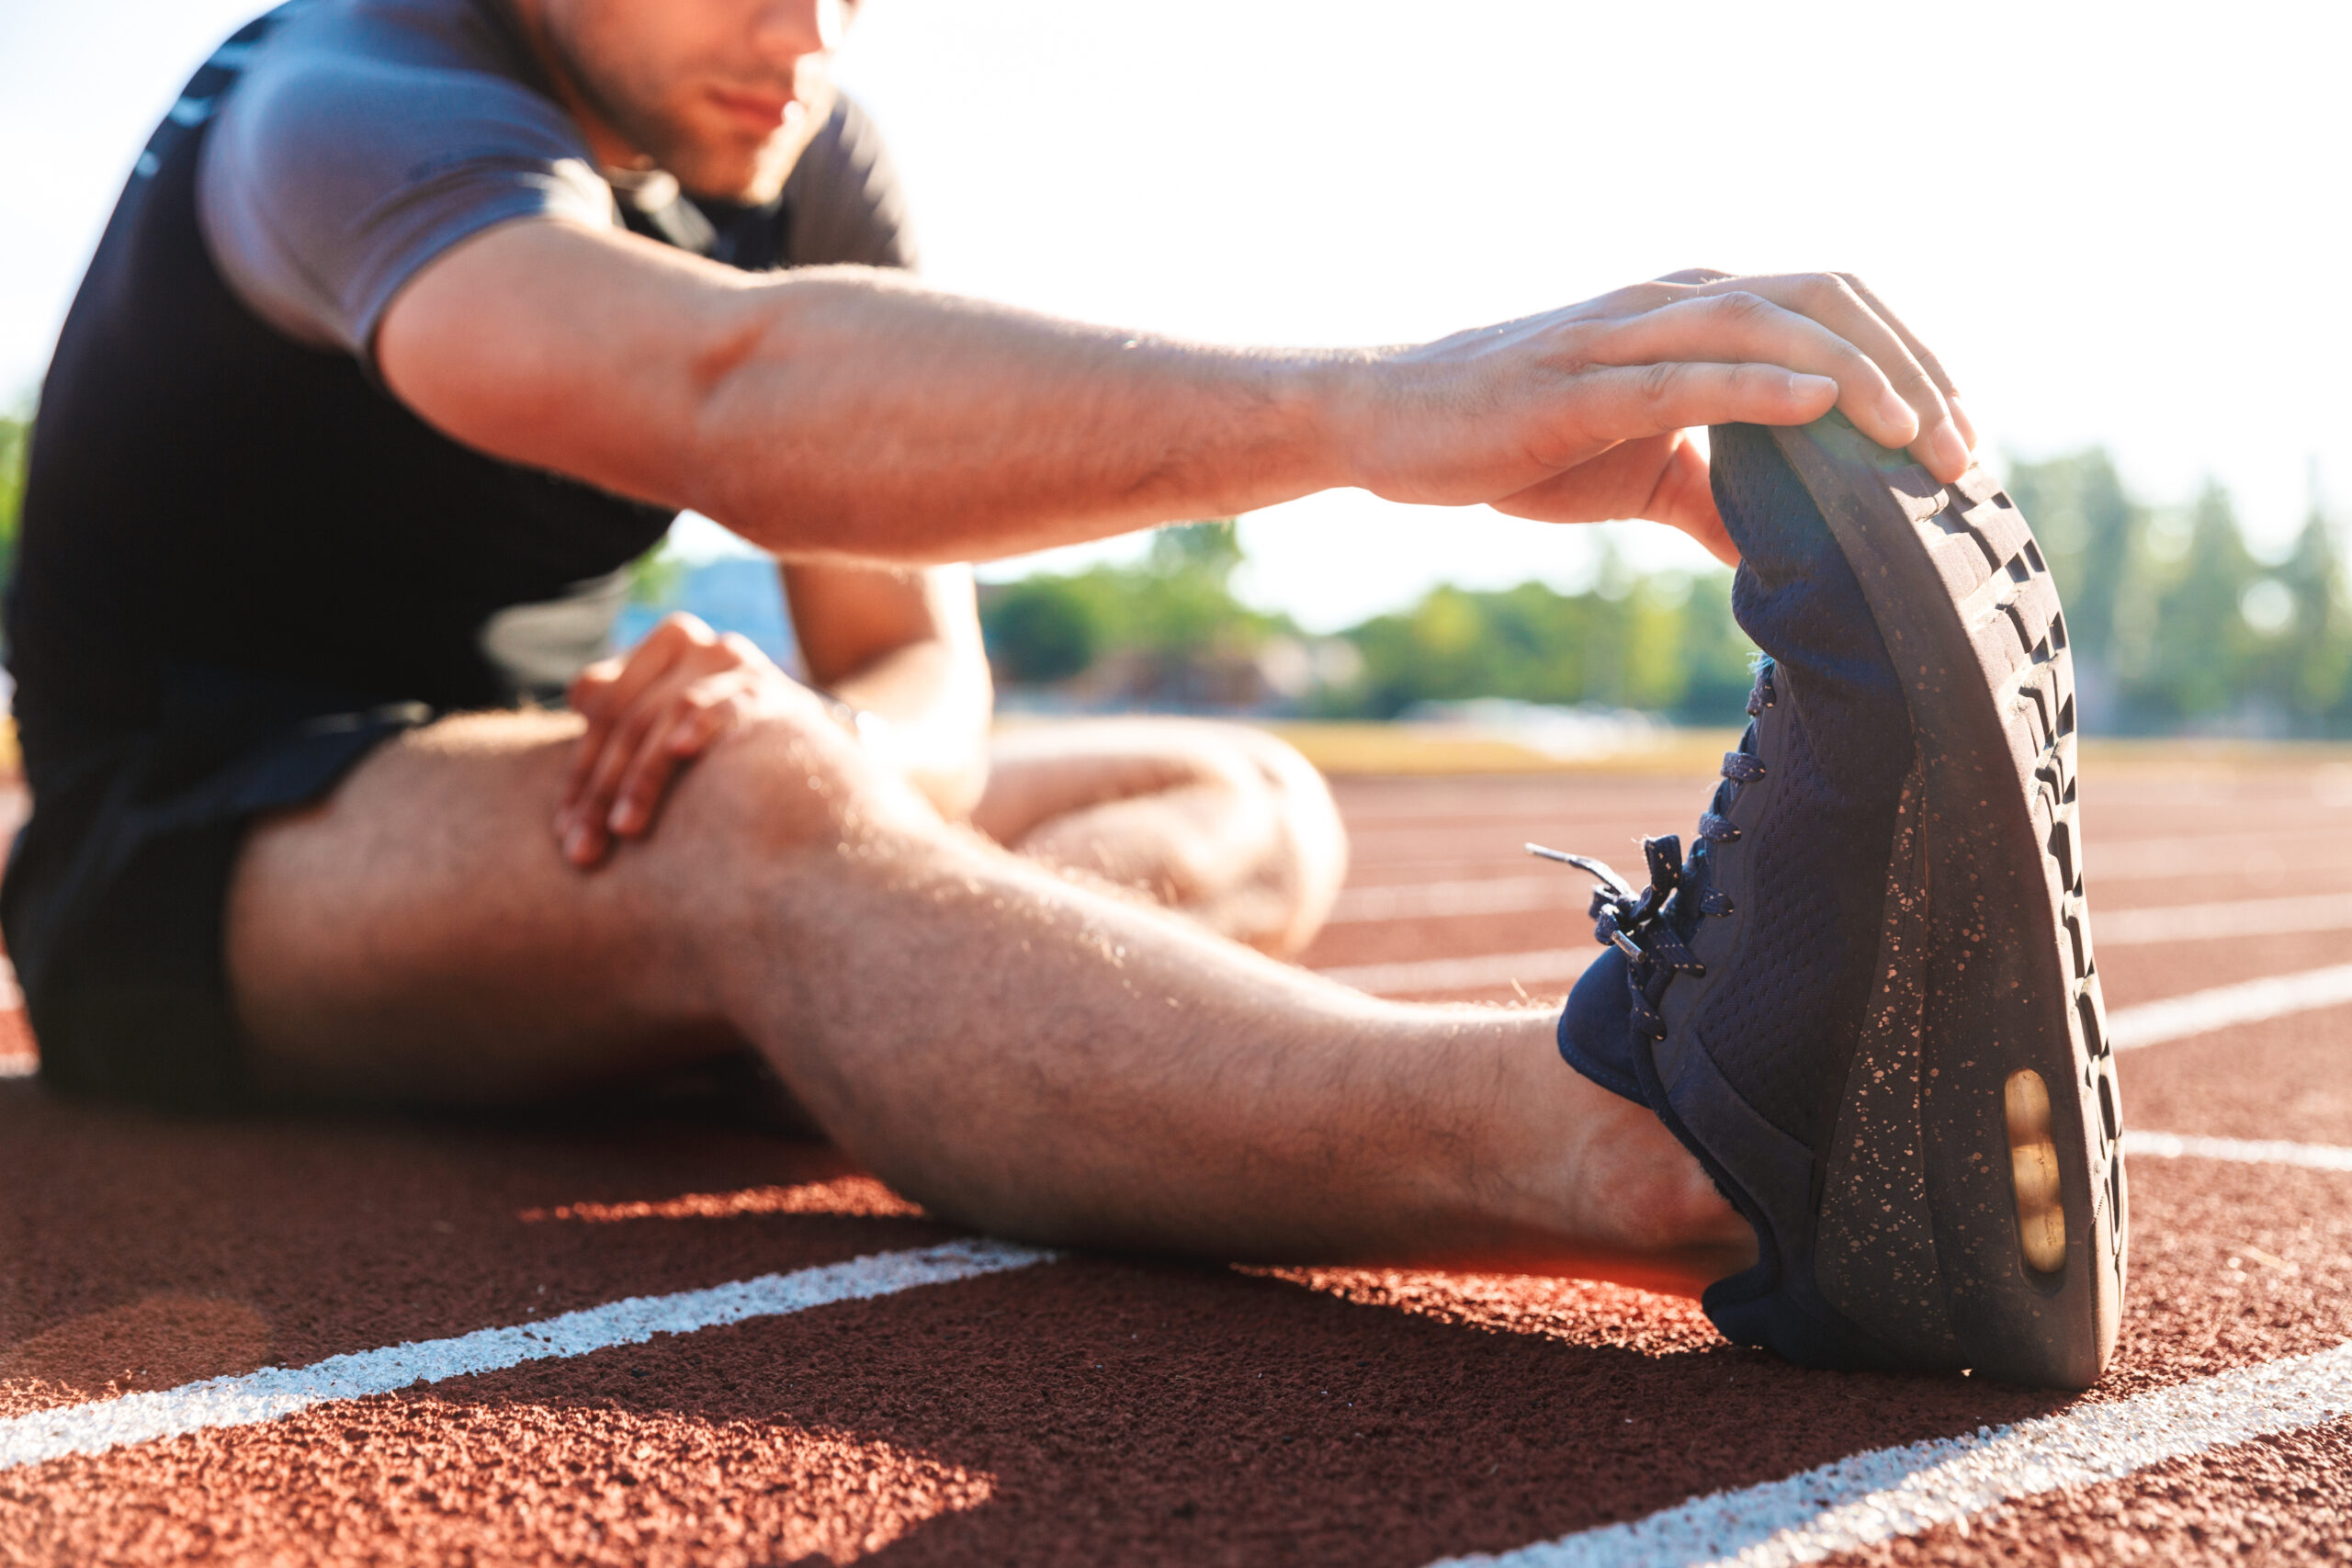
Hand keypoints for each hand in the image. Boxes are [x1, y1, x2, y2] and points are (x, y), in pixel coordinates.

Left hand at [555, 613, 796, 866]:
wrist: (824, 770)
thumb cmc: (738, 757)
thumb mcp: (677, 727)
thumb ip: (630, 710)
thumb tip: (578, 694)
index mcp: (668, 644)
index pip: (604, 706)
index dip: (580, 771)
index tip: (564, 833)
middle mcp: (699, 644)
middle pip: (627, 716)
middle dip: (598, 789)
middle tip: (581, 850)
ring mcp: (735, 664)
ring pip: (661, 716)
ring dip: (637, 780)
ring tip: (623, 831)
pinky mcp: (768, 692)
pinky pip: (718, 704)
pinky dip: (696, 725)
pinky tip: (680, 750)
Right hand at [1348, 270, 1974, 564]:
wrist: (1390, 420)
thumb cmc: (1513, 432)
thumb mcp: (1637, 469)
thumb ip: (1715, 494)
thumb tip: (1780, 554)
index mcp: (1697, 312)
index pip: (1836, 308)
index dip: (1913, 362)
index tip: (1957, 442)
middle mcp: (1673, 302)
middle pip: (1828, 302)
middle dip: (1911, 371)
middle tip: (1961, 455)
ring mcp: (1625, 335)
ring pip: (1770, 326)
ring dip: (1858, 376)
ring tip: (1915, 437)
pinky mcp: (1579, 383)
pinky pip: (1684, 375)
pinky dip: (1760, 385)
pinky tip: (1817, 407)